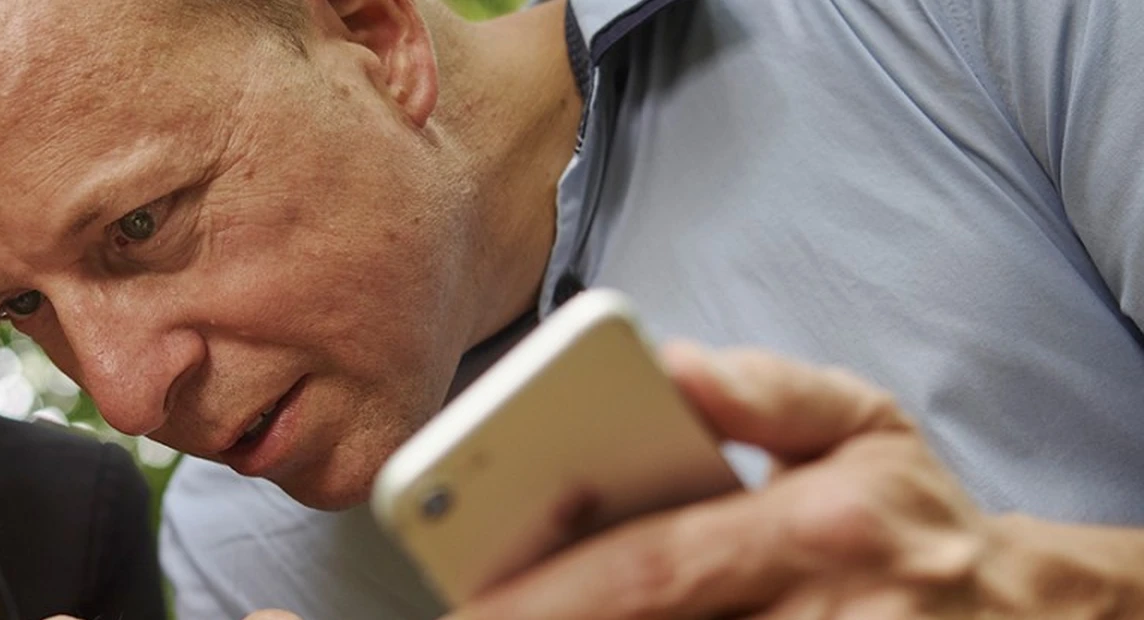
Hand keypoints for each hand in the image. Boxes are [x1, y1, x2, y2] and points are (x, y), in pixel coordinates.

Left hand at [452, 343, 1142, 618]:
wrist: (1020, 613)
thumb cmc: (910, 514)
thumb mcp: (863, 422)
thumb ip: (769, 392)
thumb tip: (675, 365)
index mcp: (817, 527)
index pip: (656, 561)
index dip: (551, 587)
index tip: (467, 594)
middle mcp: (823, 612)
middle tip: (461, 619)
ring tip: (510, 619)